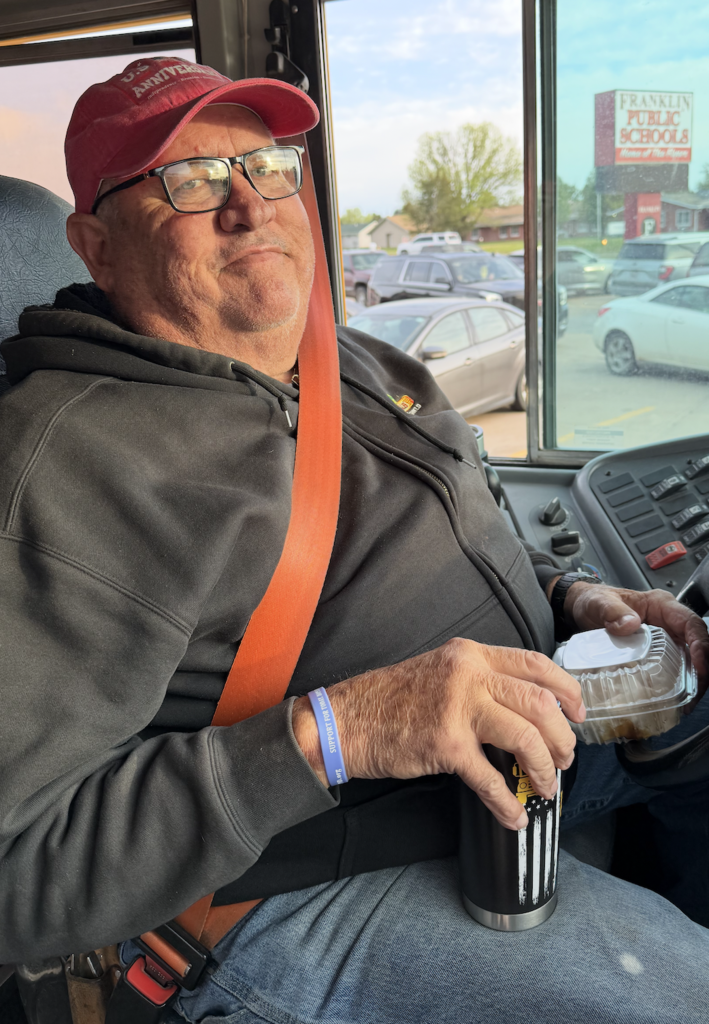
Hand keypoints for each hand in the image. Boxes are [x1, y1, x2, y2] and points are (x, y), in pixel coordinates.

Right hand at [292, 638, 584, 830]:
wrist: (346, 720)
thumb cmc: (391, 700)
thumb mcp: (442, 673)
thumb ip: (481, 682)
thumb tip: (526, 713)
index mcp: (471, 654)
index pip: (535, 664)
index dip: (567, 690)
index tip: (578, 714)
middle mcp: (469, 673)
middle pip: (539, 702)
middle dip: (562, 737)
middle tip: (564, 760)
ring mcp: (458, 707)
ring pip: (525, 736)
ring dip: (543, 768)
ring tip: (544, 787)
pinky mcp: (445, 743)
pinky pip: (490, 777)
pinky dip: (507, 802)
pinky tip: (512, 816)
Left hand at [556, 579, 708, 704]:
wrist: (580, 609)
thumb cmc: (593, 601)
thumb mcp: (598, 603)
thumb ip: (612, 611)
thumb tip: (631, 624)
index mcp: (661, 605)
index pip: (691, 623)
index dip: (700, 645)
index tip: (700, 667)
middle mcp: (667, 622)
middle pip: (696, 645)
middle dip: (701, 671)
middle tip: (694, 695)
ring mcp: (663, 638)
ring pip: (689, 660)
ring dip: (692, 681)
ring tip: (686, 703)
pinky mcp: (655, 652)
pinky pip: (673, 668)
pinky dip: (677, 684)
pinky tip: (672, 699)